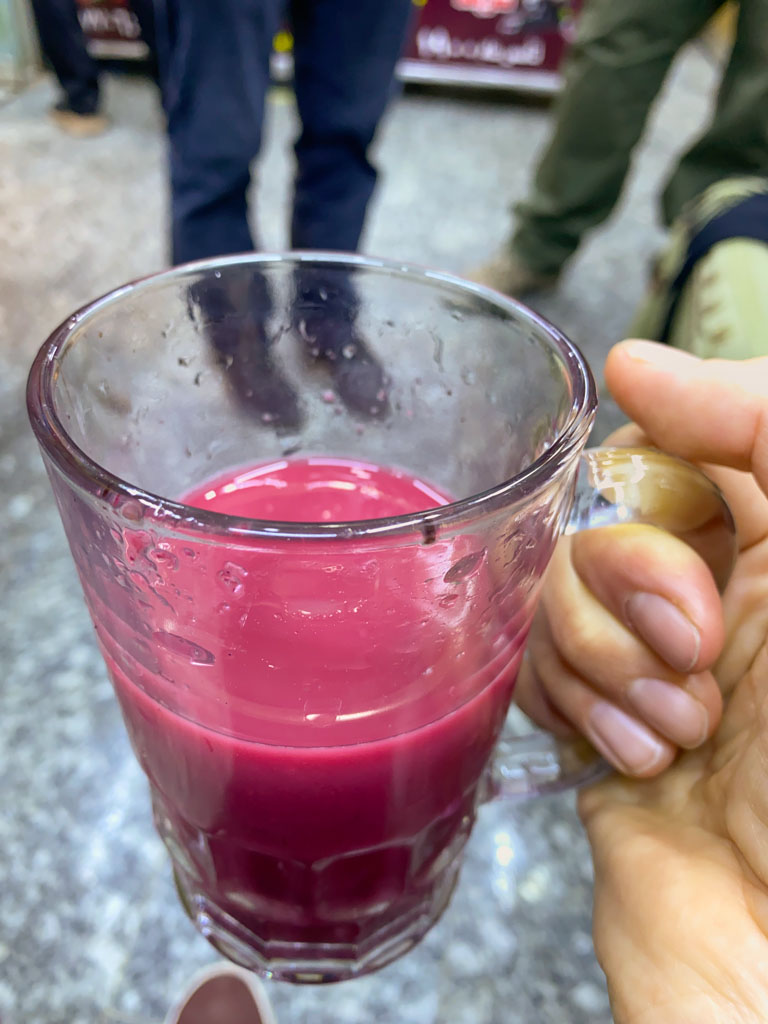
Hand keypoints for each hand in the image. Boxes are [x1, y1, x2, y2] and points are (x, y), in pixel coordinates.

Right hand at [525, 341, 767, 1020]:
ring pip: (555, 585)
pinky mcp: (587, 716)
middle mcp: (712, 586)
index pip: (681, 438)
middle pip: (603, 510)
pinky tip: (635, 754)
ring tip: (679, 728)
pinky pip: (534, 663)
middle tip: (699, 649)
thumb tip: (634, 363)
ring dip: (606, 657)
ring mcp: (643, 654)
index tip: (672, 504)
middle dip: (636, 581)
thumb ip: (763, 429)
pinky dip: (575, 705)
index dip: (664, 456)